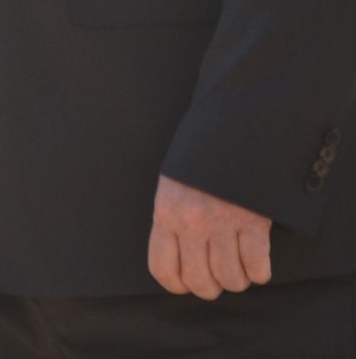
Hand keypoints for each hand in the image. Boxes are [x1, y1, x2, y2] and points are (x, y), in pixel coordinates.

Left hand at [147, 174, 272, 298]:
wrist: (231, 133)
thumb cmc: (199, 163)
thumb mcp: (173, 188)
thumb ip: (172, 220)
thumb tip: (180, 259)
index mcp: (166, 213)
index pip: (162, 267)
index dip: (175, 285)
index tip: (186, 284)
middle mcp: (192, 222)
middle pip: (199, 280)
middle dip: (210, 288)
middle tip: (216, 279)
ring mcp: (223, 222)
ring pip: (230, 278)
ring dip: (237, 281)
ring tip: (237, 269)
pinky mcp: (253, 221)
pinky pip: (257, 266)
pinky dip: (259, 273)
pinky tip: (257, 265)